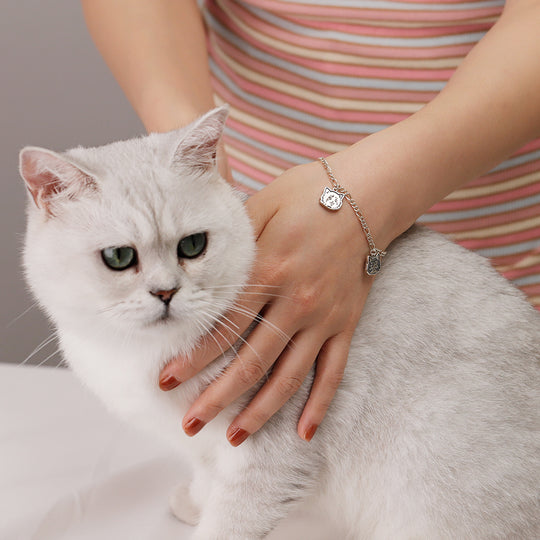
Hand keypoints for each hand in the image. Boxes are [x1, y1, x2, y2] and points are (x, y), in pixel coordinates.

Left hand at [159, 158, 376, 444]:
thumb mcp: (261, 206)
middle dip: (217, 397)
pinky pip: (333, 371)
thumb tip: (196, 269)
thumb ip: (232, 242)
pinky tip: (303, 433)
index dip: (194, 358)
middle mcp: (296, 302)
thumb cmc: (308, 196)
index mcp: (270, 272)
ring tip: (235, 438)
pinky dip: (320, 404)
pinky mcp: (345, 324)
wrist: (365, 195)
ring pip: (289, 377)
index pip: (225, 327)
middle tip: (190, 424)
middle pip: (252, 362)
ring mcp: (324, 317)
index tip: (168, 380)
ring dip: (260, 411)